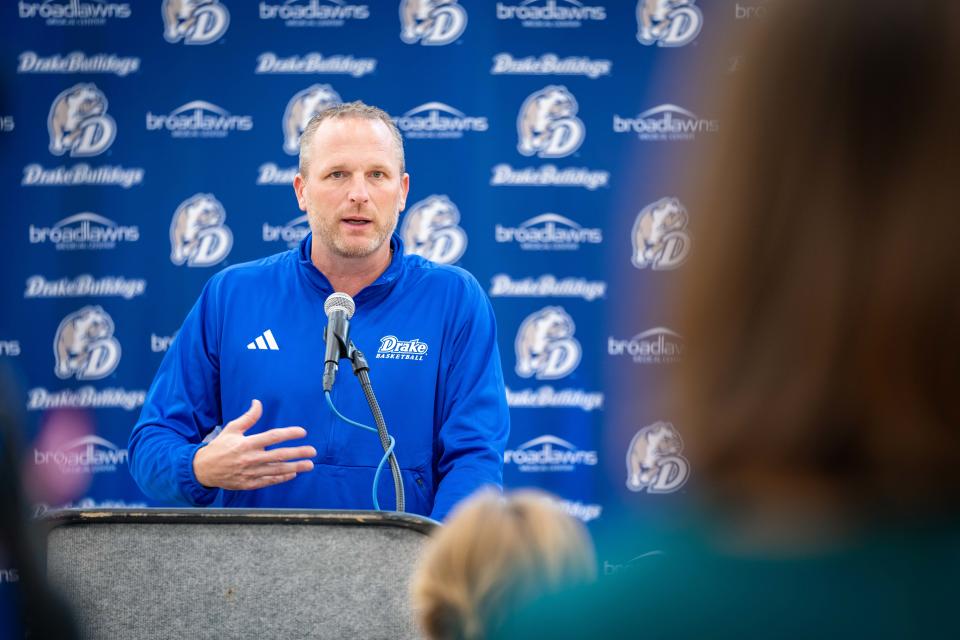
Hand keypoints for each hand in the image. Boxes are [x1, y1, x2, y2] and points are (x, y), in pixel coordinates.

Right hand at [192, 399, 315, 489]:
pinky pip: (269, 481)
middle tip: (312, 451)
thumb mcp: (232, 429)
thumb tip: (258, 403)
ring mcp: (250, 473)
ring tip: (309, 465)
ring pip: (277, 470)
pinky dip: (281, 478)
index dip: (289, 433)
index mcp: (247, 443)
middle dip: (298, 453)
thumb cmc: (219, 447)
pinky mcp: (249, 483)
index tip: (302, 432)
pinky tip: (293, 474)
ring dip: (295, 467)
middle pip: (279, 455)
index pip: (272, 437)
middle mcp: (250, 458)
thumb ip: (248, 418)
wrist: (203, 469)